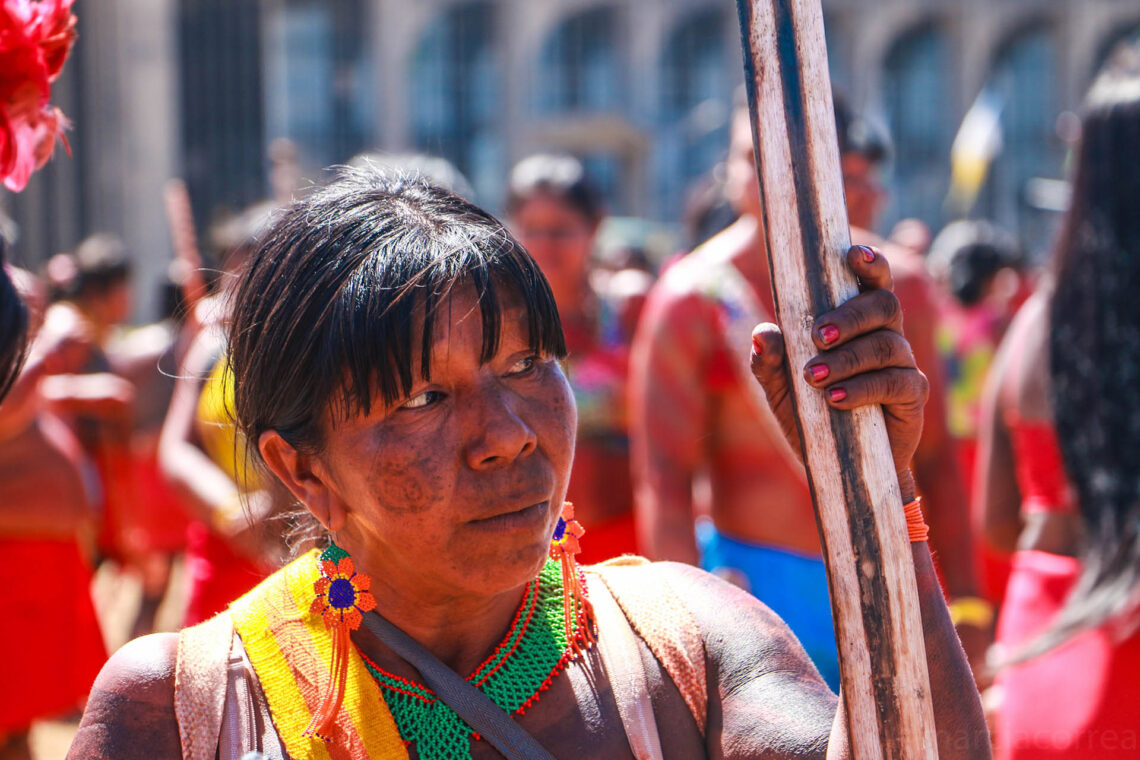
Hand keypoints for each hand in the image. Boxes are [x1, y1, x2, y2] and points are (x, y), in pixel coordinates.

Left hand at [749, 245, 927, 501]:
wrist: (836, 467)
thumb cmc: (810, 416)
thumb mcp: (779, 390)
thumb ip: (768, 361)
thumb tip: (762, 333)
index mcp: (858, 324)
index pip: (872, 283)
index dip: (870, 263)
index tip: (852, 254)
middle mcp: (886, 336)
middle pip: (884, 306)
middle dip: (850, 316)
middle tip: (816, 336)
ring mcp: (903, 365)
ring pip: (887, 345)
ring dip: (848, 358)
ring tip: (814, 377)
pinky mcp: (911, 397)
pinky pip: (896, 382)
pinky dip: (863, 388)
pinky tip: (836, 399)